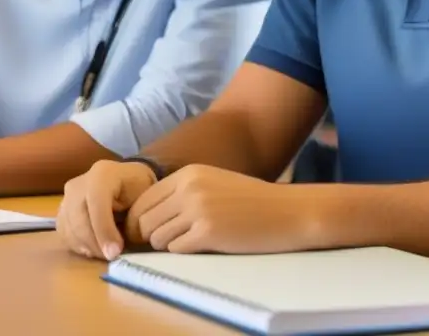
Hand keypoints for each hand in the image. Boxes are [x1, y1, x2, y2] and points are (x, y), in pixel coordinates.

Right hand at [58, 160, 158, 259]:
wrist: (126, 179)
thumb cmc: (138, 189)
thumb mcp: (144, 197)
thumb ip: (133, 217)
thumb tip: (118, 245)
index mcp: (102, 174)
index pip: (97, 204)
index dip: (104, 231)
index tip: (115, 252)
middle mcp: (79, 183)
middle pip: (78, 218)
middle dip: (95, 243)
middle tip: (111, 257)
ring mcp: (67, 196)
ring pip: (69, 228)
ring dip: (86, 247)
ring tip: (104, 254)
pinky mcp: (62, 209)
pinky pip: (64, 232)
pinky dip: (77, 245)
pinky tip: (93, 249)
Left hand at [126, 165, 314, 254]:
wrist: (288, 211)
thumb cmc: (252, 202)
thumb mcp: (213, 183)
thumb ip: (182, 193)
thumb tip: (146, 218)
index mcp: (188, 174)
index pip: (143, 200)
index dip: (141, 221)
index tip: (152, 233)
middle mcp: (188, 188)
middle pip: (144, 221)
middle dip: (151, 237)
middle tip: (170, 244)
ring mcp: (197, 209)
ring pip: (157, 238)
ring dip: (168, 247)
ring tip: (191, 243)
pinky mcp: (208, 232)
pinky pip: (176, 250)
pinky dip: (184, 253)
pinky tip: (204, 248)